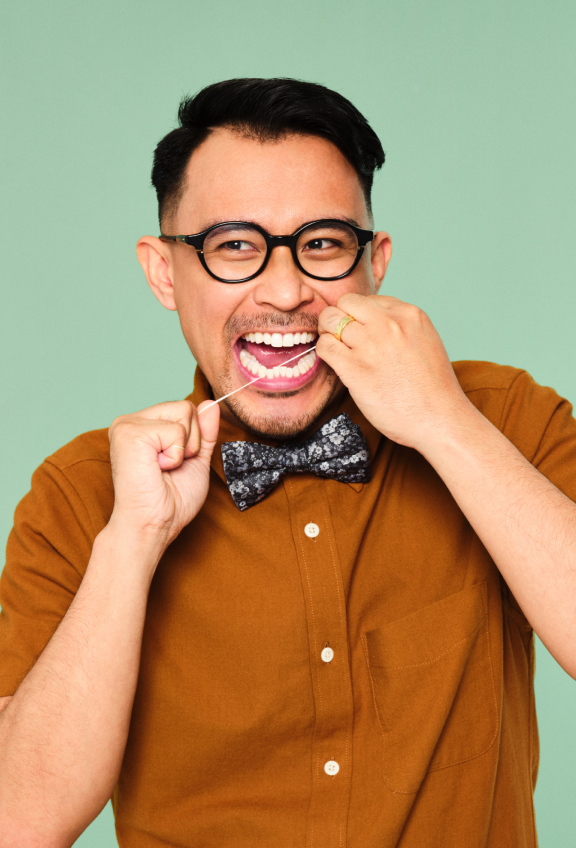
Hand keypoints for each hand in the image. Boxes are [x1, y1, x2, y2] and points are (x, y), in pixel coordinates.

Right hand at [107, 399, 219, 547]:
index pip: (185, 409)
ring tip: (162, 468)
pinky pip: (176, 430)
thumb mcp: (196, 459)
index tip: (173, 465)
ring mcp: (127, 424)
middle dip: (190, 442)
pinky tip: (156, 469)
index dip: (191, 440)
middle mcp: (130, 421)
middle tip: (168, 468)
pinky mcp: (130, 432)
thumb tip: (210, 404)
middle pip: (186, 407)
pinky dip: (175, 455)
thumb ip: (203, 432)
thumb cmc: (170, 501)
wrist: (153, 525)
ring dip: (183, 449)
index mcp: (142, 425)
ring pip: (184, 412)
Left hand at [316, 294, 471, 451]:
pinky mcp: (354, 368)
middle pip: (345, 303)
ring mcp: (370, 344)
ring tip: (338, 351)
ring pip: (330, 321)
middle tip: (340, 336)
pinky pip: (325, 346)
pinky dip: (324, 352)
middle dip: (338, 317)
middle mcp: (388, 324)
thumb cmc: (433, 388)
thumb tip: (373, 323)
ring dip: (328, 334)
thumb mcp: (425, 341)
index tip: (360, 331)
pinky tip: (336, 363)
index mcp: (408, 314)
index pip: (368, 300)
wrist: (439, 419)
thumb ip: (401, 328)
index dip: (359, 315)